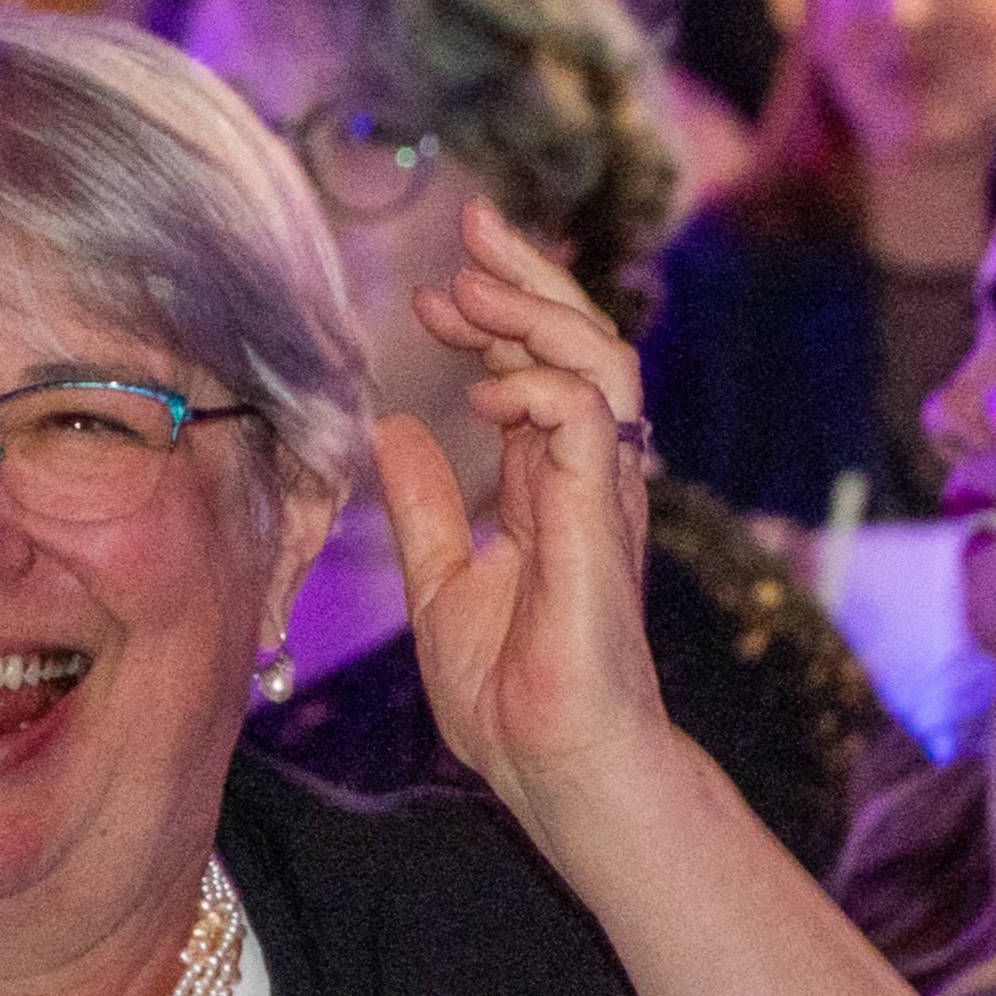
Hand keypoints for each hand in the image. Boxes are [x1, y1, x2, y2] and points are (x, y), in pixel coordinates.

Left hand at [378, 192, 668, 812]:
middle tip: (473, 229)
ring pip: (600, 361)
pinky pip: (588, 419)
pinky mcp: (599, 522)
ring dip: (535, 312)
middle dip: (528, 278)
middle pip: (582, 343)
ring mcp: (603, 496)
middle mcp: (588, 479)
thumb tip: (393, 429)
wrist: (553, 766)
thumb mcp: (441, 583)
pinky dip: (537, 386)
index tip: (429, 295)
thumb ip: (426, 505)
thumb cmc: (512, 696)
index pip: (540, 371)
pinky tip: (486, 388)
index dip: (492, 321)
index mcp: (554, 488)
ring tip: (473, 287)